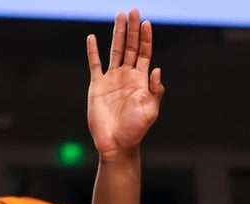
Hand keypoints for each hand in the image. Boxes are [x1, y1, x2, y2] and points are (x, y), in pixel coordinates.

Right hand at [87, 9, 164, 155]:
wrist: (116, 144)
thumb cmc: (135, 130)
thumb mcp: (150, 111)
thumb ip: (155, 91)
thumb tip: (156, 70)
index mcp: (141, 81)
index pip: (144, 54)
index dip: (145, 38)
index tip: (146, 23)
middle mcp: (127, 77)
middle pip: (131, 47)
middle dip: (132, 30)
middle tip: (133, 11)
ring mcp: (111, 80)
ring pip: (115, 51)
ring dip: (118, 34)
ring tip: (120, 17)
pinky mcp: (97, 86)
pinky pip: (95, 65)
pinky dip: (93, 51)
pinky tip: (92, 38)